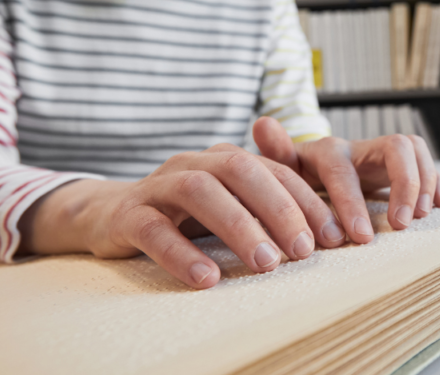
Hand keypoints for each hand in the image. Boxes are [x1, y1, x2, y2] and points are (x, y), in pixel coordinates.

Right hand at [18, 143, 347, 288]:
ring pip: (200, 192)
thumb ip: (267, 209)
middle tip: (303, 251)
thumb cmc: (184, 215)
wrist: (106, 214)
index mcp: (225, 159)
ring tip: (266, 264)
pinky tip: (207, 279)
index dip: (307, 200)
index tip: (334, 236)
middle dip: (278, 209)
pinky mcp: (127, 215)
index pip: (274, 169)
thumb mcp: (229, 206)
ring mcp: (158, 185)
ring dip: (238, 227)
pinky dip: (181, 253)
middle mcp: (194, 164)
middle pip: (241, 170)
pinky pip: (154, 229)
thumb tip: (328, 234)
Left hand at [253, 117, 439, 244]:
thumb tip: (262, 122)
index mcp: (329, 151)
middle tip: (402, 225)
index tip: (360, 237)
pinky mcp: (401, 167)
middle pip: (396, 147)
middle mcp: (361, 147)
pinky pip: (427, 163)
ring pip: (415, 150)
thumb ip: (276, 153)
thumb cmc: (296, 177)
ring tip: (420, 216)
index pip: (345, 169)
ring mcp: (384, 155)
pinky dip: (437, 182)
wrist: (311, 172)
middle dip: (404, 186)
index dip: (352, 201)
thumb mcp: (282, 169)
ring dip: (423, 182)